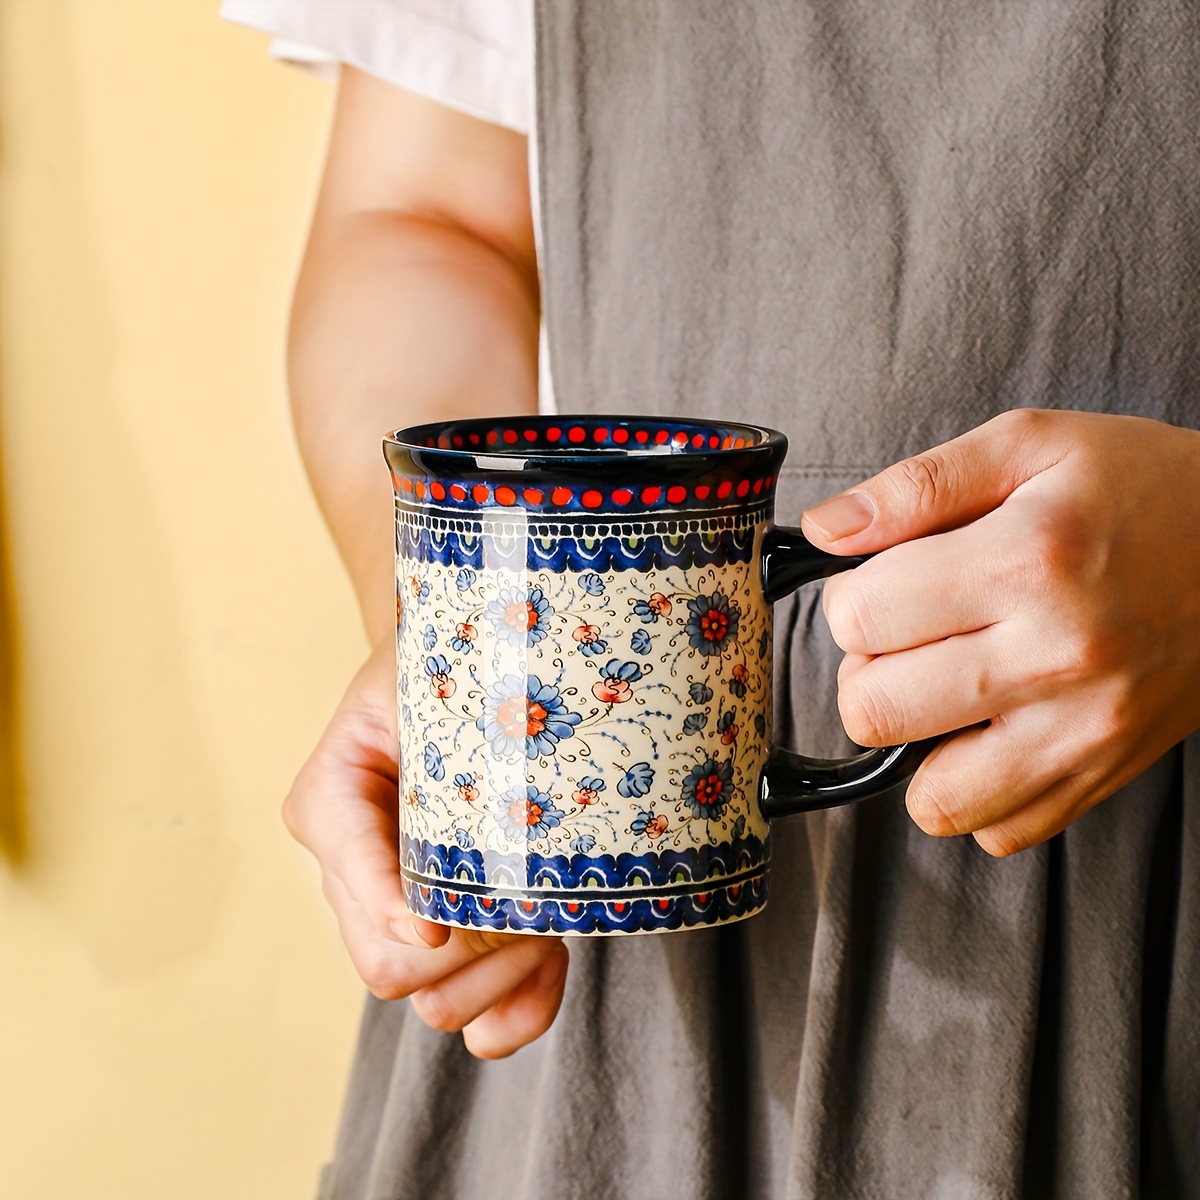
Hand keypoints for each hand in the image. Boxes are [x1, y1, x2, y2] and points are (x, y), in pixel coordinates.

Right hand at [283, 641, 568, 1056]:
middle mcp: (353, 872)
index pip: (354, 881)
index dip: (395, 911)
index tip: (439, 924)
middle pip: (390, 968)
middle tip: (529, 909)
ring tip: (546, 929)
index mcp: (332, 804)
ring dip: (499, 983)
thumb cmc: (446, 667)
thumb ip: (425, 741)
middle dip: (469, 954)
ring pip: (433, 1003)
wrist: (475, 664)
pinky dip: (516, 1012)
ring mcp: (401, 912)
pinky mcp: (453, 936)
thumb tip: (446, 865)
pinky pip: (475, 1014)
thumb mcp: (424, 683)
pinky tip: (550, 967)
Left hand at [801, 409, 1199, 855]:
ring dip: (915, 744)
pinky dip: (976, 791)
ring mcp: (1083, 730)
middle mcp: (1055, 657)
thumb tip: (825, 529)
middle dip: (867, 669)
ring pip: (931, 798)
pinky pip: (1000, 831)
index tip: (880, 584)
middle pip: (874, 710)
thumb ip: (915, 487)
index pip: (857, 619)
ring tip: (944, 688)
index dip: (849, 597)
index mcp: (1024, 561)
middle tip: (909, 636)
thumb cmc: (1143, 488)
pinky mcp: (1105, 774)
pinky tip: (990, 730)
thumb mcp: (1030, 444)